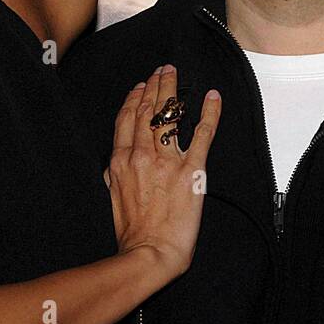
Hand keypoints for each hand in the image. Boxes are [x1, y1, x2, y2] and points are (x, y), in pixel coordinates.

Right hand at [105, 65, 220, 281]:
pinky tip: (213, 97)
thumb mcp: (110, 196)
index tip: (141, 86)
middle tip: (162, 70)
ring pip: (169, 116)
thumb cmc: (131, 232)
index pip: (127, 119)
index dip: (135, 99)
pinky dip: (209, 113)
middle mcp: (142, 155)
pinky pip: (202, 134)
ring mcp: (167, 160)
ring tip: (175, 75)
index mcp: (120, 161)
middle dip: (155, 87)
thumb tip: (115, 159)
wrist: (149, 252)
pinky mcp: (192, 170)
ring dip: (173, 91)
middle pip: (148, 111)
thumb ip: (113, 173)